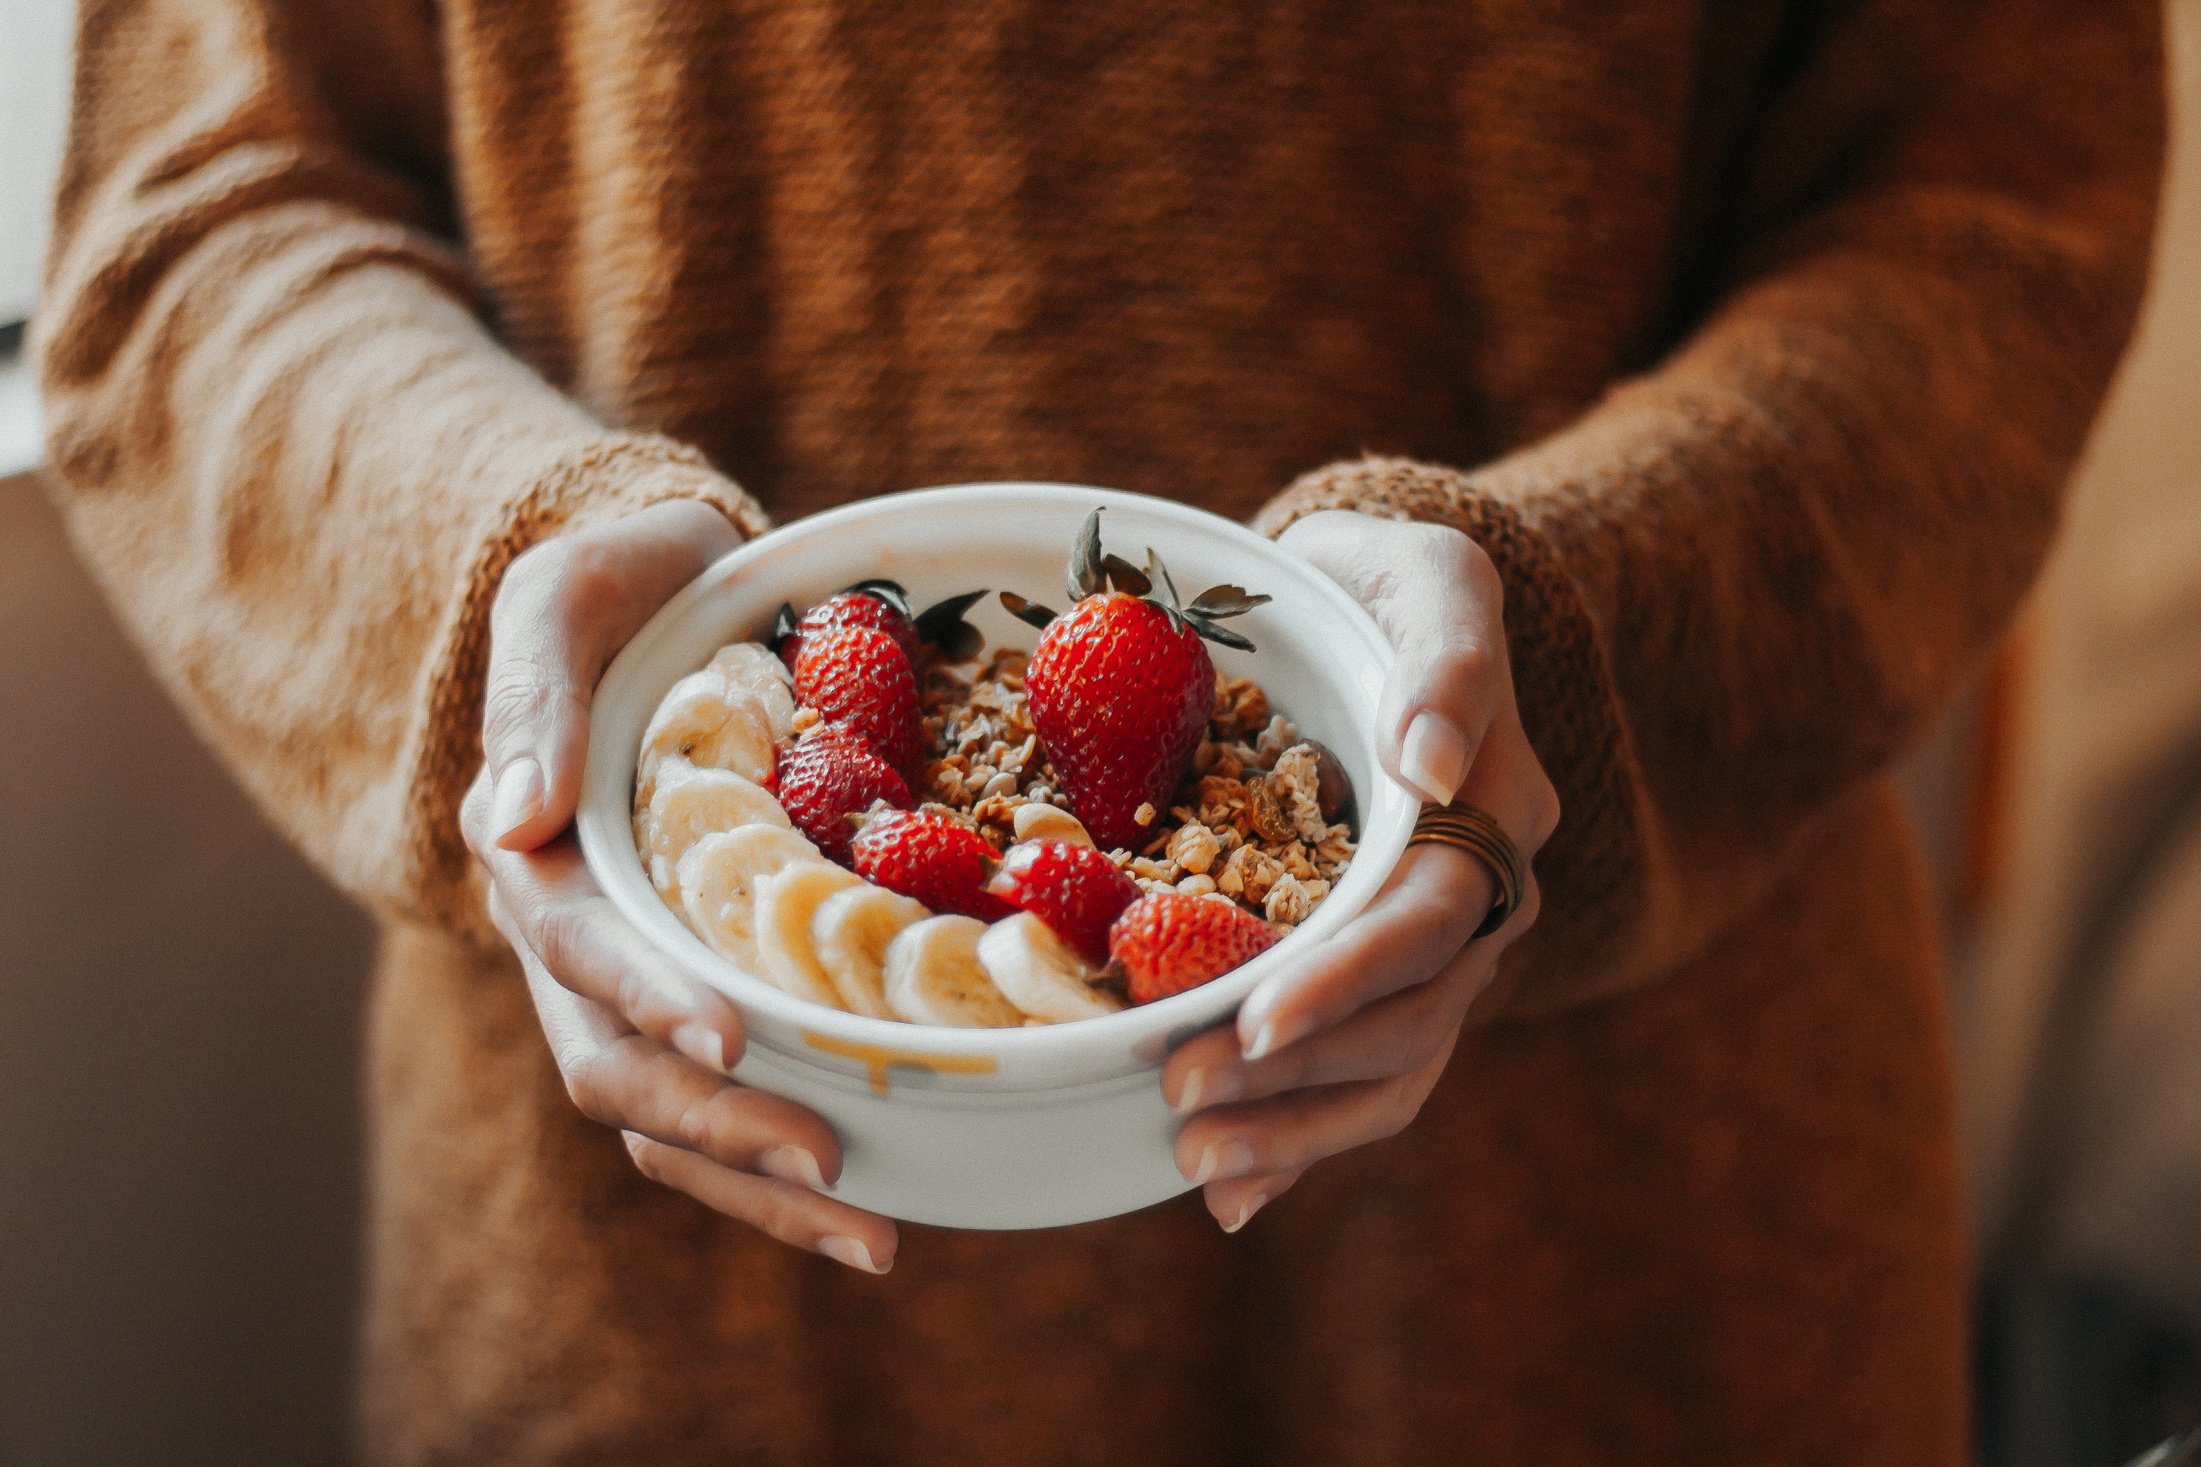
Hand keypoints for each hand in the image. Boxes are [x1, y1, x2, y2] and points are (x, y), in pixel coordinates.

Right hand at [460, 499, 898, 1273]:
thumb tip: (510, 817)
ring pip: (671, 1117)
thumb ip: (530, 695)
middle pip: (619, 1070)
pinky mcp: (701, 986)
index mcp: (535, 858)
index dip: (649, 1000)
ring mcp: (636, 977)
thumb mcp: (560, 599)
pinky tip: (879, 1194)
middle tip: (836, 1172)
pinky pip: (731, 1091)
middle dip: (721, 1133)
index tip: (734, 1041)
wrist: (659, 592)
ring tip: (879, 1240)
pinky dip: (785, 1152)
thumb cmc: (613, 587)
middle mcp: (576, 942)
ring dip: (762, 1186)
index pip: (579, 953)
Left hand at [1162, 510, 1559, 1231]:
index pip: (1424, 920)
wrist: (1374, 608)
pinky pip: (1364, 1071)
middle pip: (1406, 1014)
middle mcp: (1479, 896)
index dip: (1343, 980)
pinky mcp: (1384, 974)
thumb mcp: (1433, 577)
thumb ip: (1449, 661)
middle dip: (1296, 1067)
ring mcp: (1435, 947)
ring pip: (1391, 1065)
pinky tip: (1229, 1189)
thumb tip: (1433, 767)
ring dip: (1296, 1124)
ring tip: (1194, 1160)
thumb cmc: (1391, 583)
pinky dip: (1302, 1134)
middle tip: (1178, 1094)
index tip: (1251, 1021)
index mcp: (1492, 814)